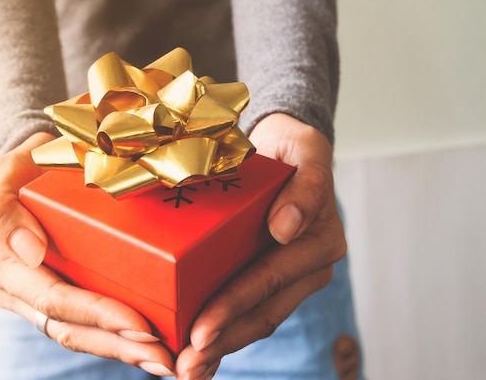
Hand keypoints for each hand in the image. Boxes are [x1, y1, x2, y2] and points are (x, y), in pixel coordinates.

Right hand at [0, 132, 174, 376]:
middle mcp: (20, 292)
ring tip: (167, 362)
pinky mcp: (65, 296)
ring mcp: (42, 299)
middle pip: (71, 329)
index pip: (53, 299)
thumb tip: (31, 250)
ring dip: (125, 352)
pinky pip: (91, 325)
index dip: (96, 314)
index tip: (139, 324)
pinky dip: (121, 340)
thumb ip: (3, 207)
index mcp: (2, 266)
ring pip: (83, 335)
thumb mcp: (7, 174)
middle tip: (165, 358)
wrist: (36, 172)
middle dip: (119, 346)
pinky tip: (155, 348)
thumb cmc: (25, 169)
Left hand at [175, 113, 346, 379]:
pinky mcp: (273, 276)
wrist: (285, 146)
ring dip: (222, 347)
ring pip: (257, 319)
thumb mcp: (305, 149)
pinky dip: (227, 332)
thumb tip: (286, 229)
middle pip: (262, 311)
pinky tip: (202, 353)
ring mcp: (291, 274)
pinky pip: (251, 308)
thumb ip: (306, 187)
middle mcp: (308, 265)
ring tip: (188, 370)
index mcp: (317, 239)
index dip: (233, 306)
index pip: (269, 280)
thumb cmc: (292, 148)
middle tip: (186, 365)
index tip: (200, 330)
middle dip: (223, 340)